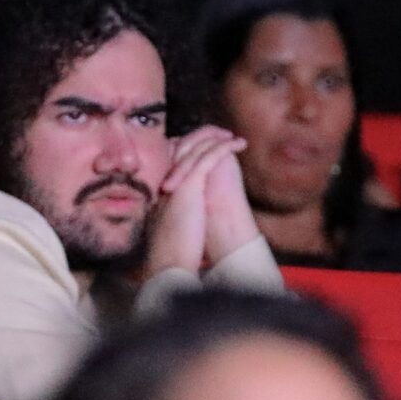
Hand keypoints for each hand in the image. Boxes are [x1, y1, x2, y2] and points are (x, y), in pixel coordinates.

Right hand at [146, 126, 257, 277]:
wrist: (168, 265)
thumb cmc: (174, 254)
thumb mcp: (176, 230)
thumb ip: (181, 217)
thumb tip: (191, 218)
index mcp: (162, 193)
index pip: (173, 160)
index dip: (191, 150)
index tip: (208, 149)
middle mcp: (165, 182)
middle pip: (182, 147)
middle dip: (203, 137)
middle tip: (222, 134)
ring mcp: (175, 182)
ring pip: (194, 148)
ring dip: (215, 138)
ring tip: (232, 136)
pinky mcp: (188, 185)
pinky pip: (206, 157)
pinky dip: (223, 147)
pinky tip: (238, 143)